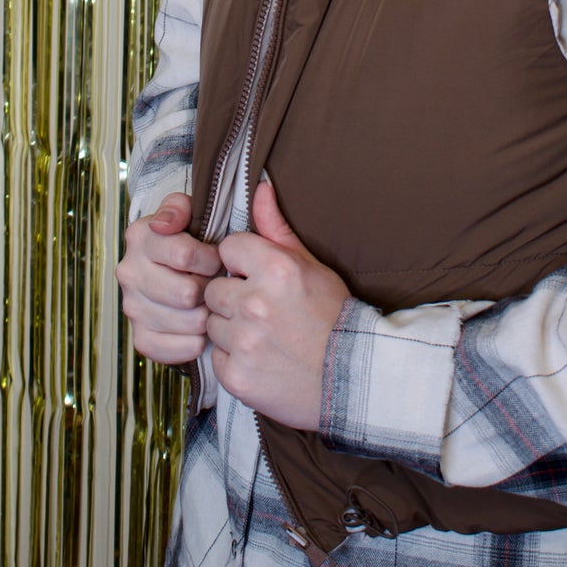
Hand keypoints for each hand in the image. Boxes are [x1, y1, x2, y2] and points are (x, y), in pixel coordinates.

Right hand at [117, 193, 223, 364]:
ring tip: (209, 302)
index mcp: (140, 237)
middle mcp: (129, 273)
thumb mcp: (188, 212)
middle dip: (211, 288)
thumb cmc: (190, 240)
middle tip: (215, 283)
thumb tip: (165, 224)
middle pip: (187, 293)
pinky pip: (180, 349)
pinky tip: (200, 325)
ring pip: (190, 322)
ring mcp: (132, 308)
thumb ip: (179, 207)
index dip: (211, 260)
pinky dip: (198, 340)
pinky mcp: (142, 339)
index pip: (184, 255)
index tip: (216, 259)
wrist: (174, 270)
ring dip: (208, 314)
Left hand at [205, 179, 349, 429]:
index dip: (242, 264)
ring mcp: (244, 342)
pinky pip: (217, 358)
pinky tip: (261, 360)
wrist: (354, 379)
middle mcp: (255, 303)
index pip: (229, 249)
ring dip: (230, 330)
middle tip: (261, 312)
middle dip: (232, 299)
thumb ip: (277, 228)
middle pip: (213, 289)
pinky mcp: (237, 376)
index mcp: (275, 269)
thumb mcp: (311, 265)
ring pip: (212, 325)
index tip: (259, 278)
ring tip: (263, 337)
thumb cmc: (333, 317)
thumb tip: (259, 187)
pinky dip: (234, 361)